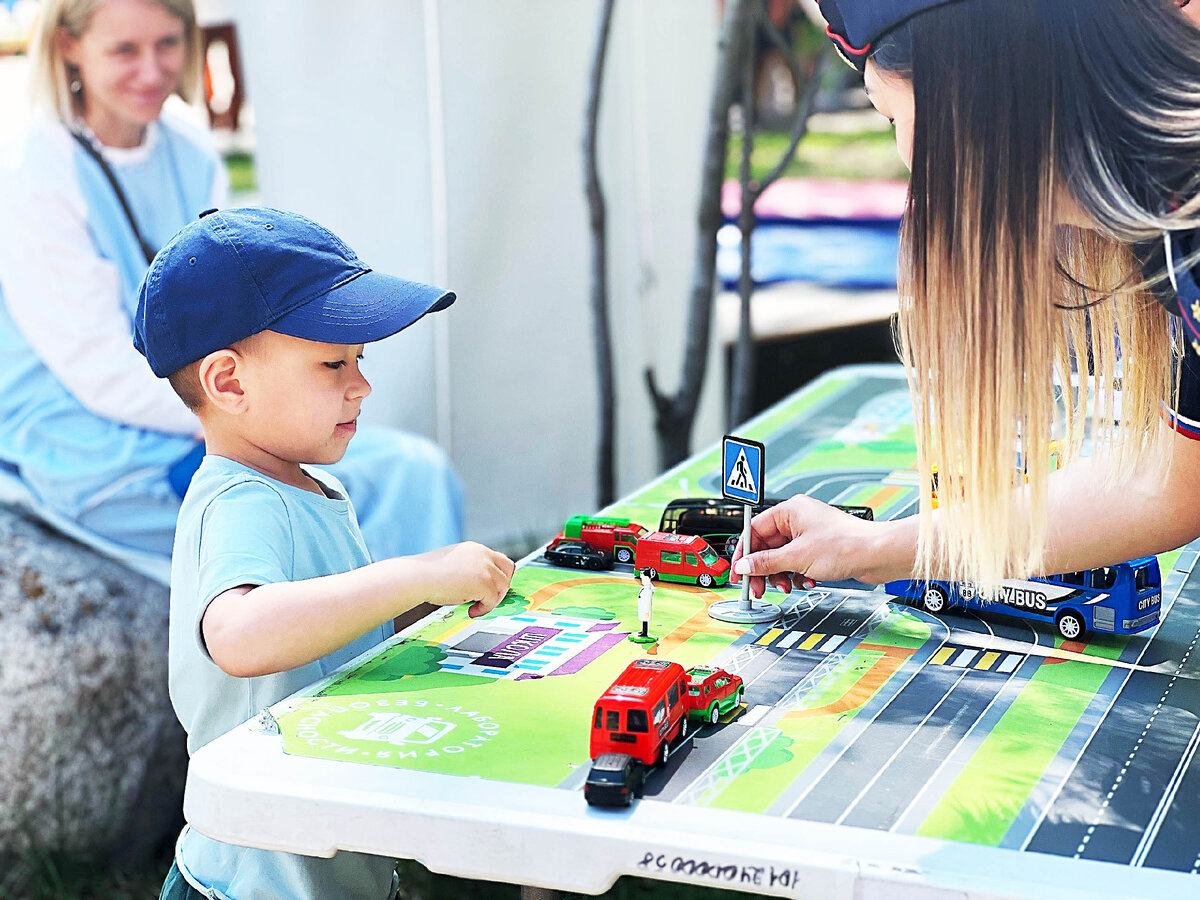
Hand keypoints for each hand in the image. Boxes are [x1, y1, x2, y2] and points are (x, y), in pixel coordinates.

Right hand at [415, 542, 514, 617]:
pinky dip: (484, 609)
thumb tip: (480, 589)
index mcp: (475, 549)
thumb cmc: (427, 575)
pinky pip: (492, 600)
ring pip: (503, 587)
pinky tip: (470, 611)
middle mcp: (483, 554)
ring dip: (491, 600)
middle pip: (508, 570)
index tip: (492, 589)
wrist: (417, 577)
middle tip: (488, 600)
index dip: (498, 576)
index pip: (499, 560)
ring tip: (475, 607)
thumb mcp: (454, 566)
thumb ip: (470, 571)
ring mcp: (485, 568)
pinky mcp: (485, 582)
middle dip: (501, 586)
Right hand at [729, 496, 902, 596]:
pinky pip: (797, 562)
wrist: (877, 554)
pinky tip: (804, 582)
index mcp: (790, 511)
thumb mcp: (797, 557)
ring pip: (782, 556)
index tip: (738, 571)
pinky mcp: (819, 548)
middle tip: (757, 587)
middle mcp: (798, 519)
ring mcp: (809, 534)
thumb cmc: (846, 545)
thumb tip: (744, 566)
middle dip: (763, 568)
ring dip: (781, 574)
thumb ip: (766, 562)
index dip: (744, 553)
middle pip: (767, 546)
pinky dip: (796, 574)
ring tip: (786, 586)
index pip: (755, 530)